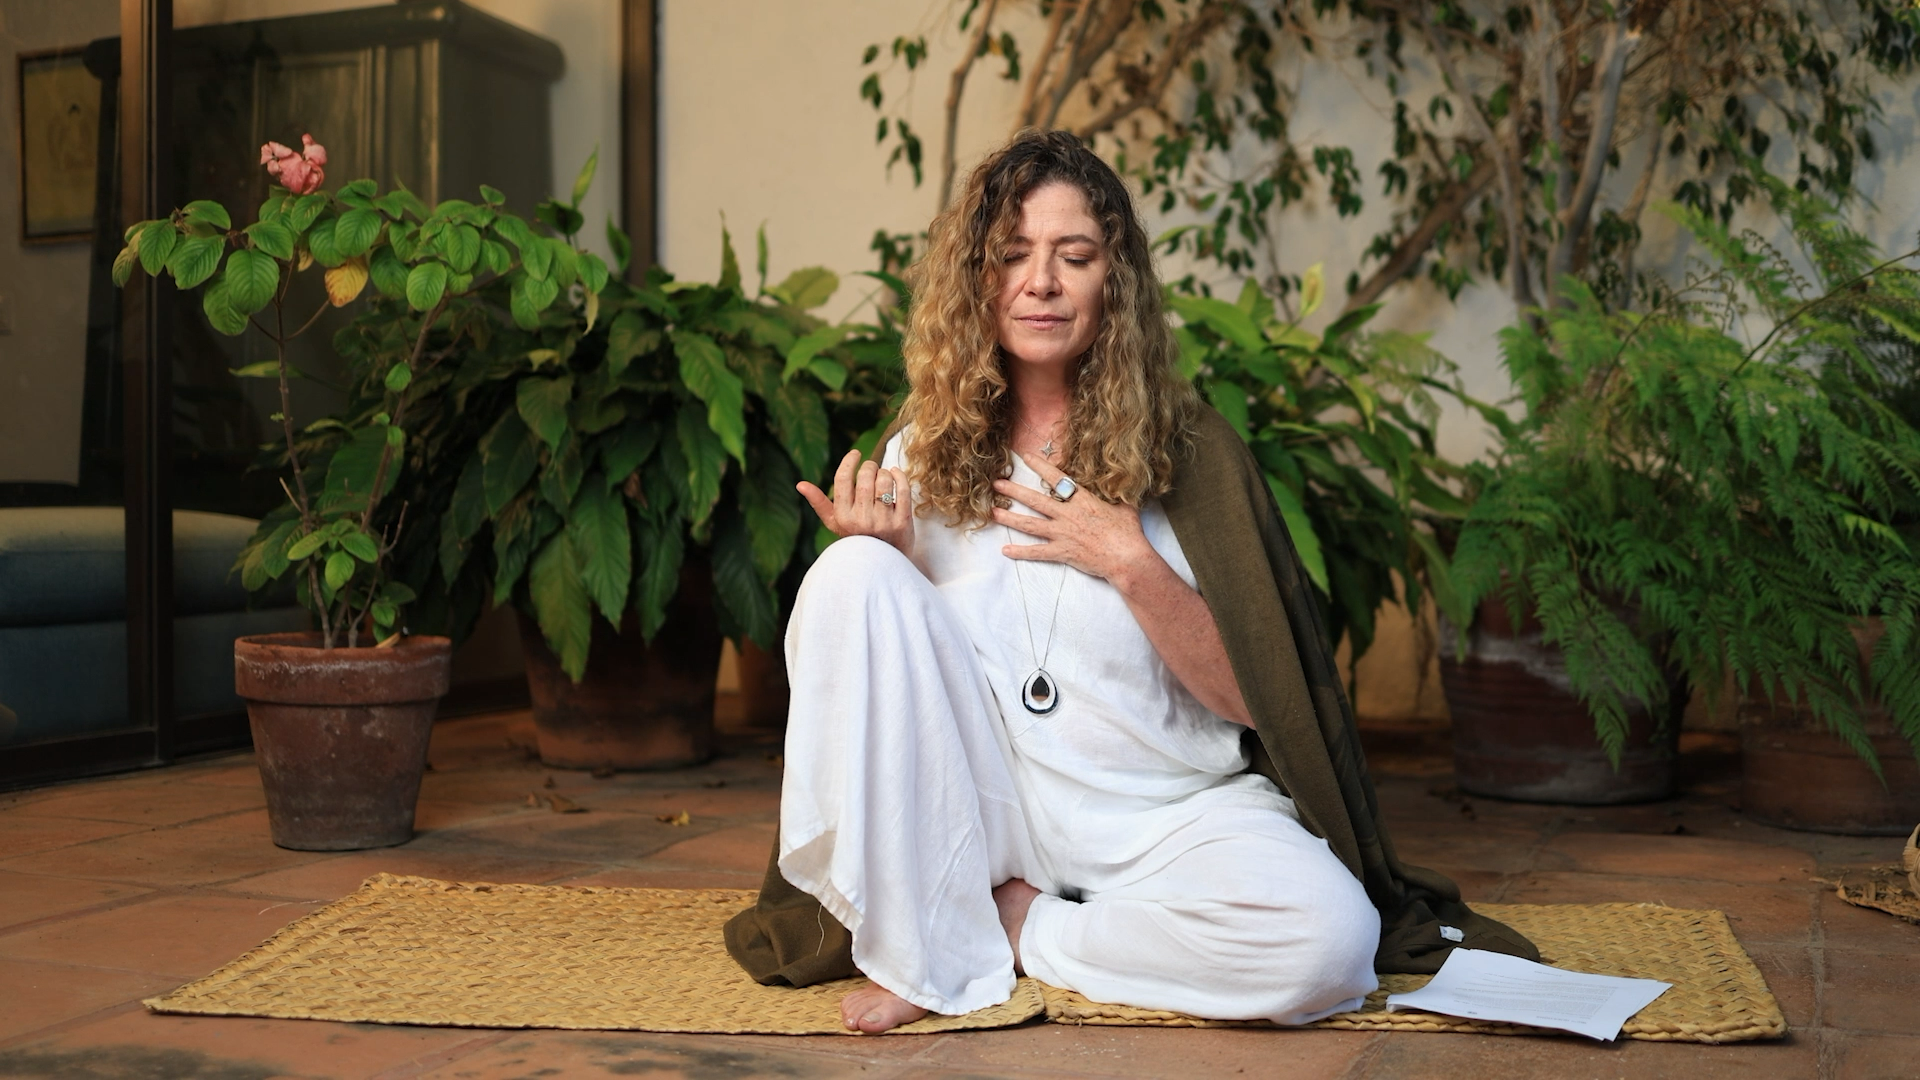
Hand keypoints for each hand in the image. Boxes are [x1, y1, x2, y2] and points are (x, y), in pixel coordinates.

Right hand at [798, 449, 912, 556]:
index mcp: (843, 517)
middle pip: (865, 477)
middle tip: (871, 467)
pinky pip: (903, 490)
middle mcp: (862, 520)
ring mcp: (883, 522)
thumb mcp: (835, 522)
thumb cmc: (856, 536)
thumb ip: (819, 502)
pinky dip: (900, 476)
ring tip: (883, 476)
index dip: (849, 462)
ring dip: (884, 472)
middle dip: (869, 466)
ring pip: (884, 481)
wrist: (883, 561)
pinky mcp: (902, 523)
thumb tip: (800, 484)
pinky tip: (895, 473)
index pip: (843, 480)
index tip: (855, 453)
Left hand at [991, 451, 1156, 585]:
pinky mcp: (1062, 552)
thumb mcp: (1125, 506)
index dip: (1040, 466)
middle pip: (1035, 500)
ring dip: (1010, 519)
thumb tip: (1122, 484)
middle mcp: (1068, 515)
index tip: (1026, 457)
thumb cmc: (1128, 533)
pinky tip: (1005, 551)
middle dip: (1014, 491)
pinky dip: (1020, 552)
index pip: (1057, 479)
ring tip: (993, 513)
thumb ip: (1116, 495)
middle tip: (997, 484)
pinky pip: (1037, 552)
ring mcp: (1063, 534)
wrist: (1127, 557)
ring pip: (1030, 524)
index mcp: (1082, 500)